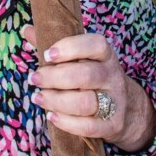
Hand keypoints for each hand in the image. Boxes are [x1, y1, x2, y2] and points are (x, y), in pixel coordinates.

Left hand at [24, 26, 154, 152]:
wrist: (128, 109)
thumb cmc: (95, 79)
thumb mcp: (83, 60)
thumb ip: (57, 46)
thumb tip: (27, 29)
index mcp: (106, 56)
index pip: (95, 44)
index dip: (71, 47)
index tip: (47, 54)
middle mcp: (112, 76)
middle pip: (85, 75)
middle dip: (55, 77)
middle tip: (34, 79)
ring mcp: (114, 102)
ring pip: (85, 102)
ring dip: (56, 101)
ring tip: (38, 98)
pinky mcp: (112, 125)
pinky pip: (88, 126)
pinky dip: (67, 123)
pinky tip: (51, 116)